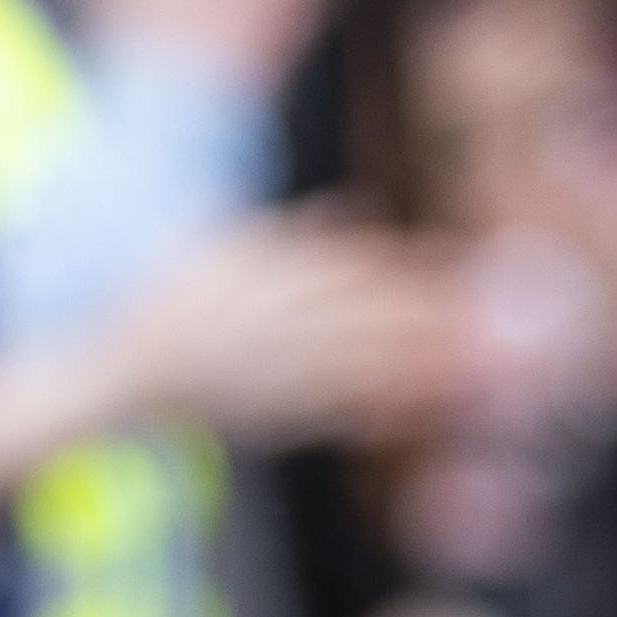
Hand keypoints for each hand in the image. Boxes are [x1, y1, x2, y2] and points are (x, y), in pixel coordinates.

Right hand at [100, 220, 478, 443]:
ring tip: (479, 366)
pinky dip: (383, 410)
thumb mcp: (230, 246)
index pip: (352, 265)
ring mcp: (275, 370)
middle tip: (497, 320)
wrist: (119, 371)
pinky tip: (425, 410)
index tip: (464, 266)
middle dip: (433, 319)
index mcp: (267, 270)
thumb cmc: (176, 302)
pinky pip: (338, 411)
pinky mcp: (276, 415)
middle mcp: (274, 318)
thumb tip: (362, 200)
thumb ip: (302, 229)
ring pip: (361, 366)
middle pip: (369, 315)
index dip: (412, 267)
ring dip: (422, 368)